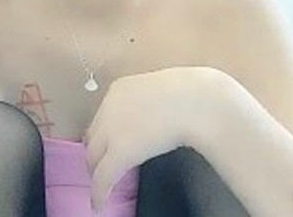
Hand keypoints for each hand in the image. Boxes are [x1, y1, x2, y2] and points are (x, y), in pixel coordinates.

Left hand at [84, 66, 223, 211]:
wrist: (198, 101)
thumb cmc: (192, 93)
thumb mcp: (162, 91)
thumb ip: (151, 102)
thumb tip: (157, 114)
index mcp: (120, 89)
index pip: (103, 116)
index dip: (106, 133)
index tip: (112, 143)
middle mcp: (110, 107)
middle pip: (94, 136)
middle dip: (99, 151)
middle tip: (105, 165)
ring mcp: (113, 130)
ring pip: (94, 156)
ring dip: (98, 170)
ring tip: (103, 185)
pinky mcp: (120, 153)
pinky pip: (103, 177)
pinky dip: (100, 192)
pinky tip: (101, 203)